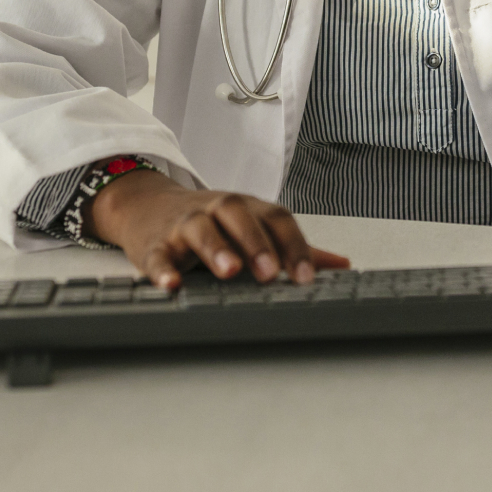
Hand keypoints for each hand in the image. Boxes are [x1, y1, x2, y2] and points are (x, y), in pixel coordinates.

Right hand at [88, 167, 349, 288]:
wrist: (149, 206)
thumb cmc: (213, 222)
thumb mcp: (254, 228)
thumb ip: (293, 248)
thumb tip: (341, 265)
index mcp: (247, 208)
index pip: (276, 218)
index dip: (293, 245)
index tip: (307, 276)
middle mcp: (217, 210)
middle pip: (239, 215)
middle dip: (257, 243)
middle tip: (270, 273)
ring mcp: (184, 225)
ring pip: (201, 228)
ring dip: (216, 248)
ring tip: (230, 271)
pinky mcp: (154, 244)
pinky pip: (158, 255)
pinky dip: (162, 269)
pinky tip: (171, 285)